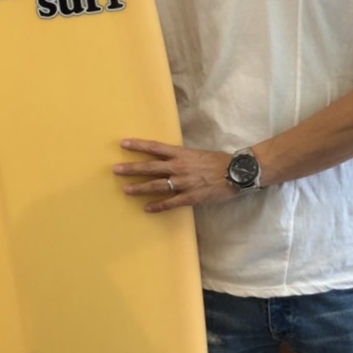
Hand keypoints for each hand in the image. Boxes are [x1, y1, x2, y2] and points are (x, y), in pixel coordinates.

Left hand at [114, 139, 235, 212]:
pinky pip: (170, 203)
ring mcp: (183, 183)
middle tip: (116, 170)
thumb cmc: (219, 161)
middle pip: (150, 167)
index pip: (155, 148)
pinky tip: (147, 208)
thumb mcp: (197, 153)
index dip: (138, 145)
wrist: (236, 173)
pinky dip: (158, 206)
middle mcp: (179, 167)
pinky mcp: (190, 197)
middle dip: (131, 169)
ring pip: (156, 186)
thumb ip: (182, 156)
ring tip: (126, 190)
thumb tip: (169, 157)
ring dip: (139, 188)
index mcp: (181, 154)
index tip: (123, 144)